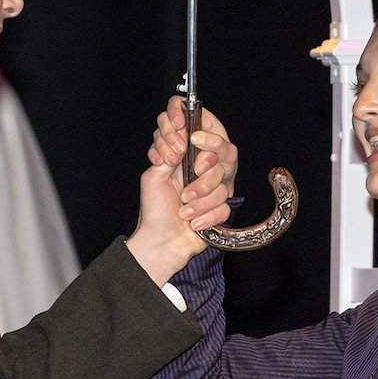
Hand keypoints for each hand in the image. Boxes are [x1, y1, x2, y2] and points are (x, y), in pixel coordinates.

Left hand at [127, 101, 236, 284]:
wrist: (161, 244)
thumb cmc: (154, 212)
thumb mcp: (153, 177)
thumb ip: (168, 152)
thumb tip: (183, 134)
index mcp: (185, 162)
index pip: (203, 141)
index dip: (204, 140)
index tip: (193, 142)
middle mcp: (200, 175)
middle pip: (217, 165)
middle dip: (200, 184)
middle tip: (184, 194)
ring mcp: (211, 193)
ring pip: (221, 189)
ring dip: (199, 205)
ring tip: (183, 213)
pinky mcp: (219, 211)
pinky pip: (224, 208)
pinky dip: (206, 218)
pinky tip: (192, 224)